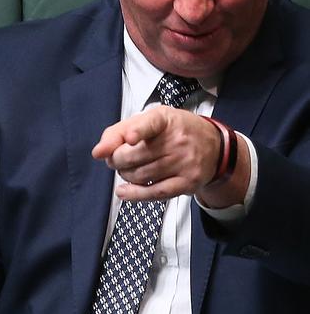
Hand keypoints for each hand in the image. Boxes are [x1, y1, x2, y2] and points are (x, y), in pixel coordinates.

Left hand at [92, 106, 249, 207]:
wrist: (214, 147)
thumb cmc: (176, 131)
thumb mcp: (149, 121)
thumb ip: (119, 132)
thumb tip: (99, 152)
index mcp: (166, 119)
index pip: (151, 124)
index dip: (138, 131)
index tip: (130, 137)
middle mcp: (177, 140)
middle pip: (135, 155)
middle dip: (117, 160)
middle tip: (116, 159)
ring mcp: (184, 162)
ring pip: (141, 175)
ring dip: (125, 175)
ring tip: (126, 170)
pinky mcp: (187, 182)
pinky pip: (155, 192)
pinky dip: (135, 194)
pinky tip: (124, 191)